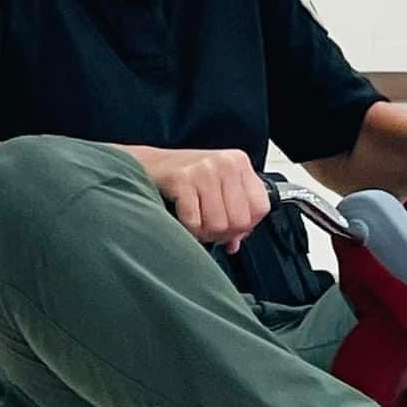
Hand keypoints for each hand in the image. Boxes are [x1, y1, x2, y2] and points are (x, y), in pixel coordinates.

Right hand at [124, 146, 271, 251]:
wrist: (146, 164)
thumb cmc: (182, 177)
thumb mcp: (215, 187)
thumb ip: (231, 213)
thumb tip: (235, 244)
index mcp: (239, 163)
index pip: (260, 207)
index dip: (246, 226)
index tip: (231, 228)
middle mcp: (225, 163)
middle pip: (240, 221)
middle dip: (222, 234)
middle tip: (208, 229)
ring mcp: (204, 170)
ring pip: (218, 225)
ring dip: (204, 234)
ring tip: (195, 224)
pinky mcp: (182, 180)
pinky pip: (194, 222)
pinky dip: (188, 230)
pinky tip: (182, 219)